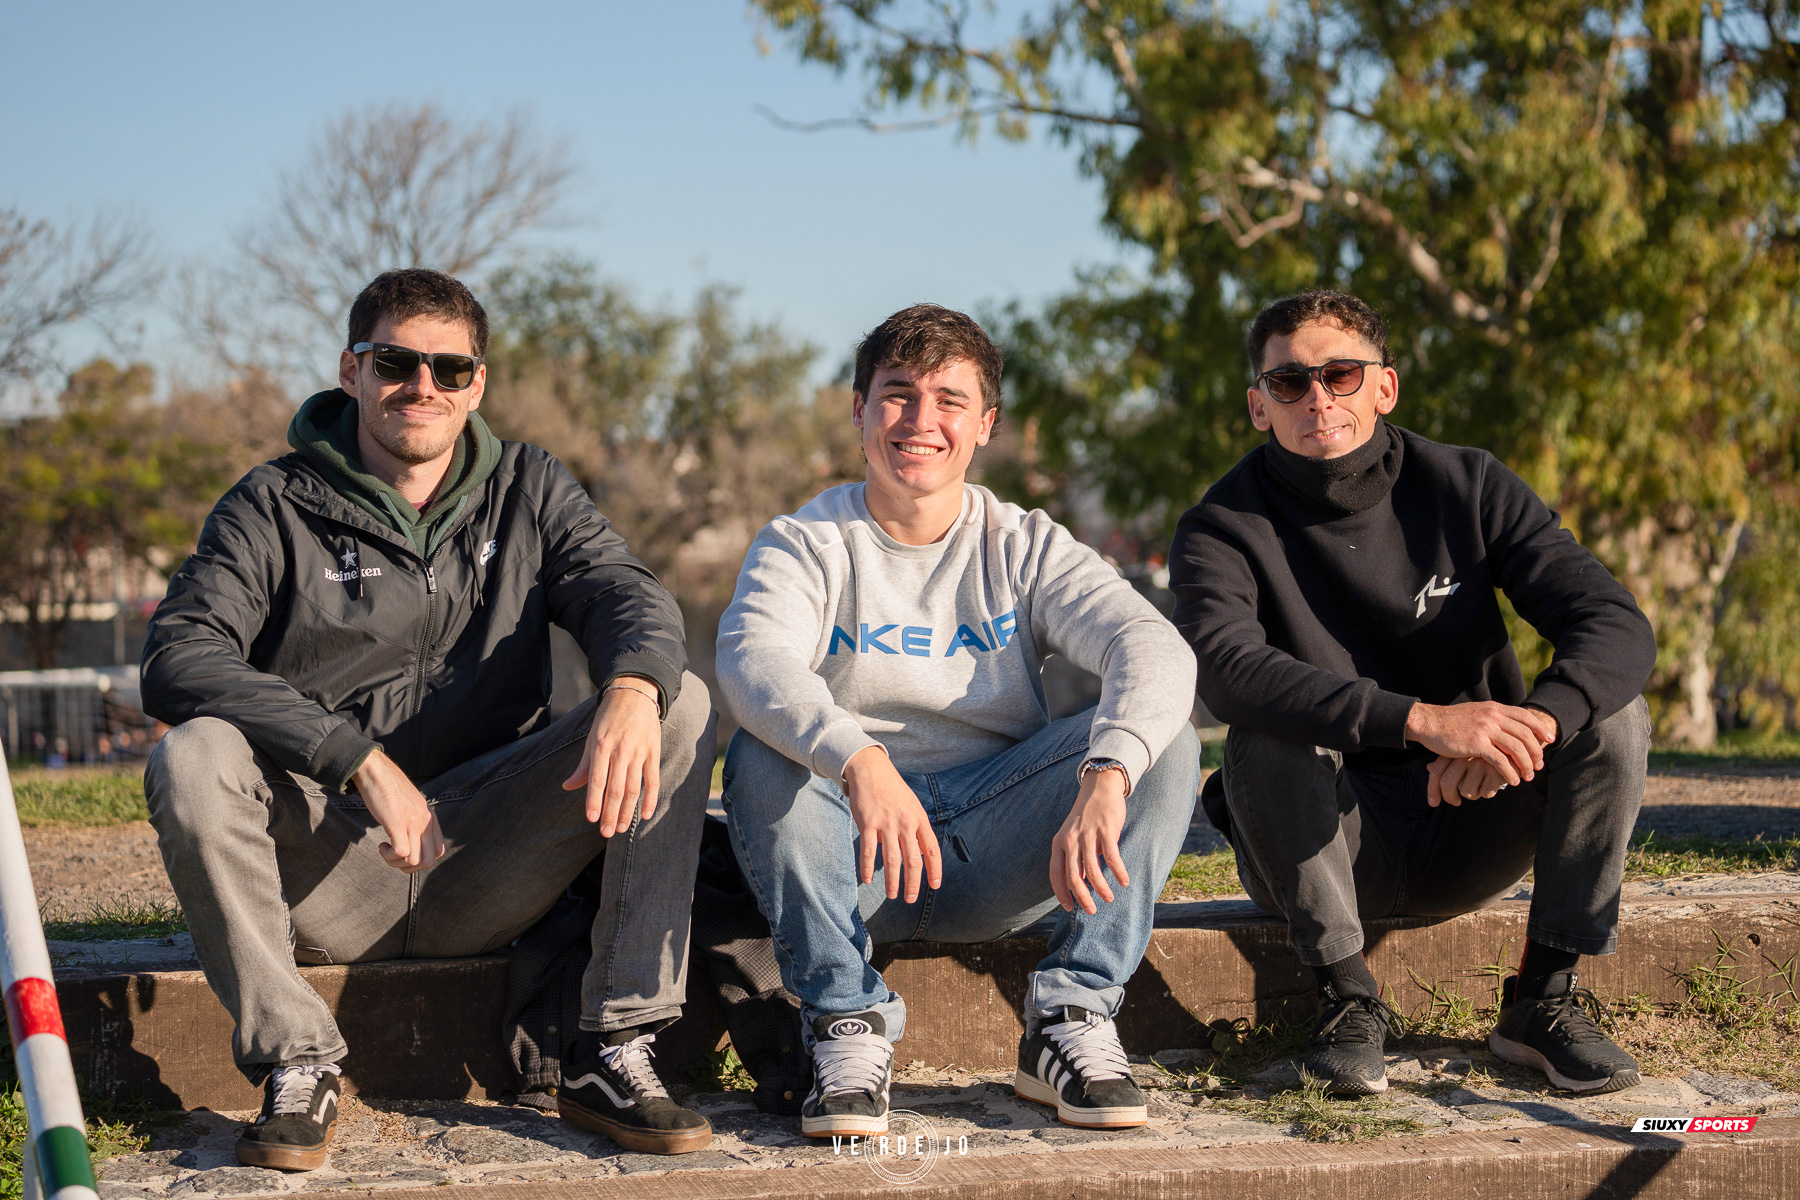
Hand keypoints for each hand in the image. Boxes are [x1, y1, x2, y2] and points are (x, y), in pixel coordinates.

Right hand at [352, 749, 444, 871]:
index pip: (439, 851)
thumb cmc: (388, 789)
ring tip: (386, 850)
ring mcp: (413, 822)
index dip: (421, 859)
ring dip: (397, 863)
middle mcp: (425, 821)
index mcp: (430, 818)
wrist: (375, 770)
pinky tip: (382, 845)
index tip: (405, 852)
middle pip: (429, 861)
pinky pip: (402, 853)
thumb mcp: (409, 806)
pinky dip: (390, 856)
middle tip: (394, 857)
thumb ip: (415, 821)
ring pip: (416, 861)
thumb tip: (412, 840)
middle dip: (410, 868)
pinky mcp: (397, 823)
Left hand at [562, 679, 661, 835]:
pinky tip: (644, 815)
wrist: (633, 693)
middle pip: (616, 788)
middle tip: (606, 833)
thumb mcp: (592, 738)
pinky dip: (650, 799)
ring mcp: (639, 751)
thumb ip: (583, 766)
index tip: (591, 819)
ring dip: (628, 811)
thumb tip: (568, 786)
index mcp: (602, 746)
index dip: (594, 800)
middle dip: (611, 812)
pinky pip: (653, 779)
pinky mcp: (654, 751)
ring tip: (621, 828)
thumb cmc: (608, 718)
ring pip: (634, 787)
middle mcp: (621, 749)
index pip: (597, 779)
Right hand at [841, 746, 941, 903]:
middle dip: (912, 883)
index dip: (934, 870)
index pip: (932, 849)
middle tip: (910, 899)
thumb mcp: (912, 805)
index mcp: (919, 819)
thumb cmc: (893, 789)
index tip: (934, 886)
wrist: (871, 769)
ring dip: (892, 881)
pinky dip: (868, 868)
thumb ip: (916, 828)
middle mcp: (905, 823)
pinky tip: (868, 880)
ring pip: (892, 860)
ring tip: (892, 895)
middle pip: (912, 860)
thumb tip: (919, 853)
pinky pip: (869, 851)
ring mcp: (886, 823)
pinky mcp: (868, 823)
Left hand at [1050, 766, 1129, 915]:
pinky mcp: (1106, 830)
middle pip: (1074, 877)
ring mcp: (1088, 835)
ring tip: (1110, 898)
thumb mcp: (1073, 836)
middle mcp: (1070, 840)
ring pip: (1093, 870)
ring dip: (1102, 888)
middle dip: (1083, 898)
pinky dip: (1118, 872)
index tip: (1069, 908)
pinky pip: (1112, 857)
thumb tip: (1079, 885)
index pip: (1056, 874)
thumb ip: (1075, 859)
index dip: (1061, 893)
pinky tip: (1124, 882)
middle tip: (1092, 911)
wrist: (1099, 788)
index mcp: (1059, 843)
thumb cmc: (1086, 817)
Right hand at [1405, 702, 1556, 794]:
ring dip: (1525, 765)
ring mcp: (1485, 729)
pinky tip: (1512, 781)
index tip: (1549, 739)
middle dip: (1536, 752)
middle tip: (1539, 765)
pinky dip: (1510, 773)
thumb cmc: (1449, 720)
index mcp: (1494, 708)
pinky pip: (1500, 761)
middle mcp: (1493, 716)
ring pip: (1516, 749)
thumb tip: (1506, 723)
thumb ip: (1492, 716)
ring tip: (1527, 776)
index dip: (1540, 728)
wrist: (1429, 722)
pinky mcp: (1477, 744)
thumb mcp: (1475, 712)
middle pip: (1525, 734)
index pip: (1525, 717)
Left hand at [1427, 755, 1511, 806]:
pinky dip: (1488, 792)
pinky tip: (1494, 782)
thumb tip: (1429, 768)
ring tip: (1482, 784)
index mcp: (1456, 750)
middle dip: (1450, 798)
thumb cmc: (1487, 749)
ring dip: (1474, 793)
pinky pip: (1485, 793)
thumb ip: (1448, 759)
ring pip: (1467, 791)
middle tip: (1455, 802)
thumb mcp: (1466, 751)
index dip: (1433, 790)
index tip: (1433, 804)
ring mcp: (1480, 761)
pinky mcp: (1496, 770)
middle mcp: (1465, 754)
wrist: (1516, 741)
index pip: (1436, 772)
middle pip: (1448, 783)